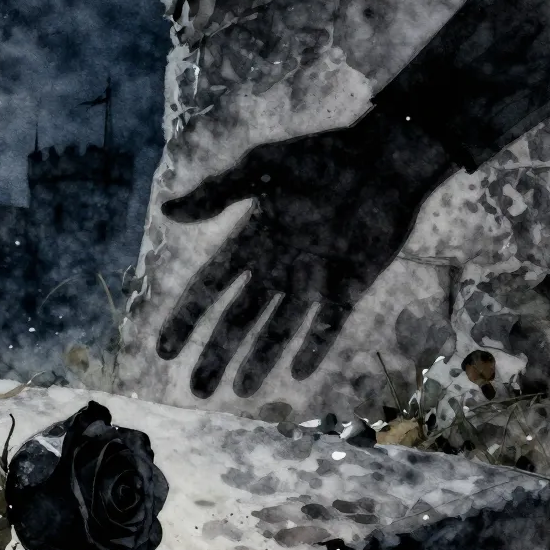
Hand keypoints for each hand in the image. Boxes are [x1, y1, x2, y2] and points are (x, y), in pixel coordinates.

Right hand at [157, 108, 454, 398]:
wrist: (384, 161)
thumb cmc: (321, 158)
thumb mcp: (261, 168)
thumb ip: (217, 193)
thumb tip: (168, 212)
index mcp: (250, 240)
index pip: (209, 288)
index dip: (187, 319)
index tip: (164, 350)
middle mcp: (276, 267)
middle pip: (238, 321)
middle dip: (217, 355)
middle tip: (198, 390)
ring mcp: (311, 281)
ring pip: (278, 330)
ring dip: (260, 360)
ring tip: (240, 391)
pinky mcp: (347, 287)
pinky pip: (327, 325)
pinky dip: (314, 346)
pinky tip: (299, 372)